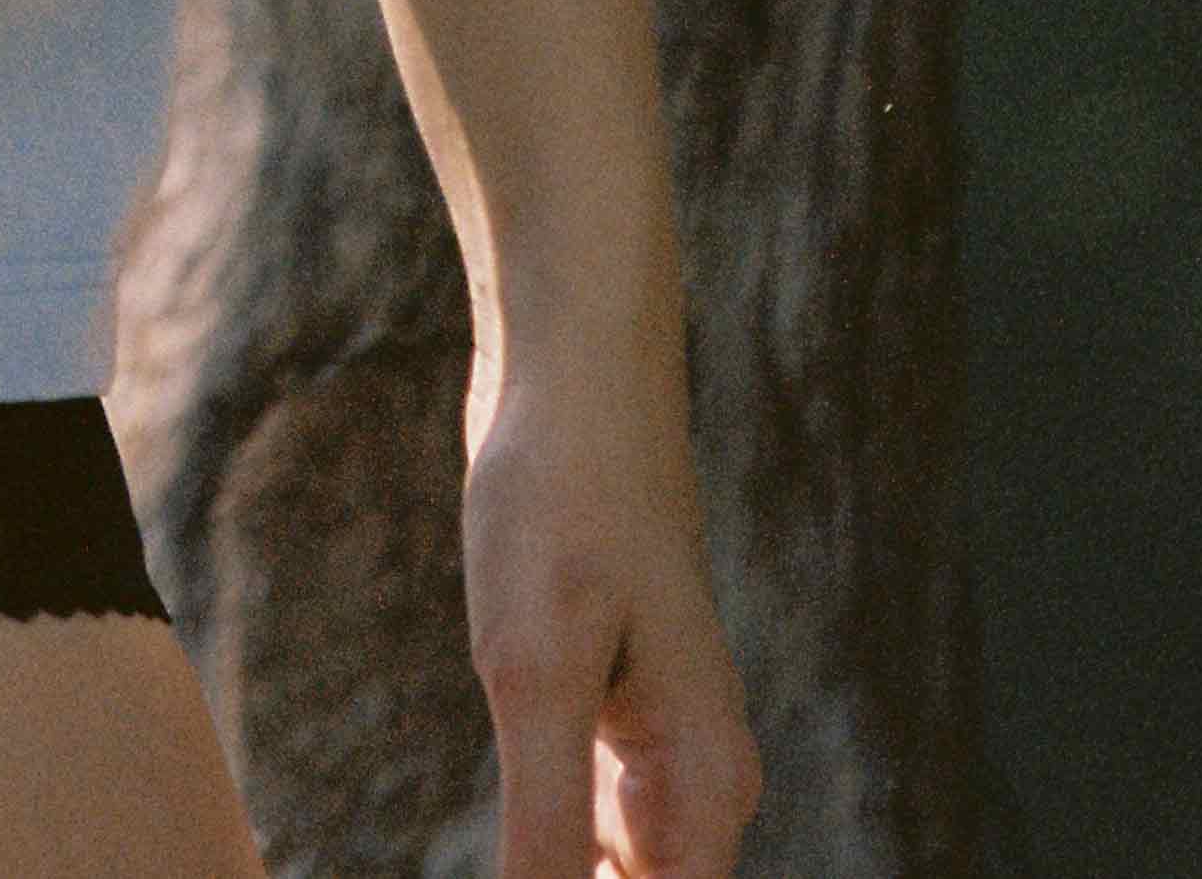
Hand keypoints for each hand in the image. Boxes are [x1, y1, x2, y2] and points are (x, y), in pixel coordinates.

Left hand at [461, 367, 761, 878]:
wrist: (573, 374)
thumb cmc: (561, 505)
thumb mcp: (535, 675)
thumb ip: (549, 833)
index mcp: (702, 792)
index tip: (525, 877)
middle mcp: (695, 785)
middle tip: (501, 862)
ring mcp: (653, 747)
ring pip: (614, 878)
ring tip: (499, 858)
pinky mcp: (603, 709)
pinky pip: (584, 827)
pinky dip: (547, 858)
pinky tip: (504, 857)